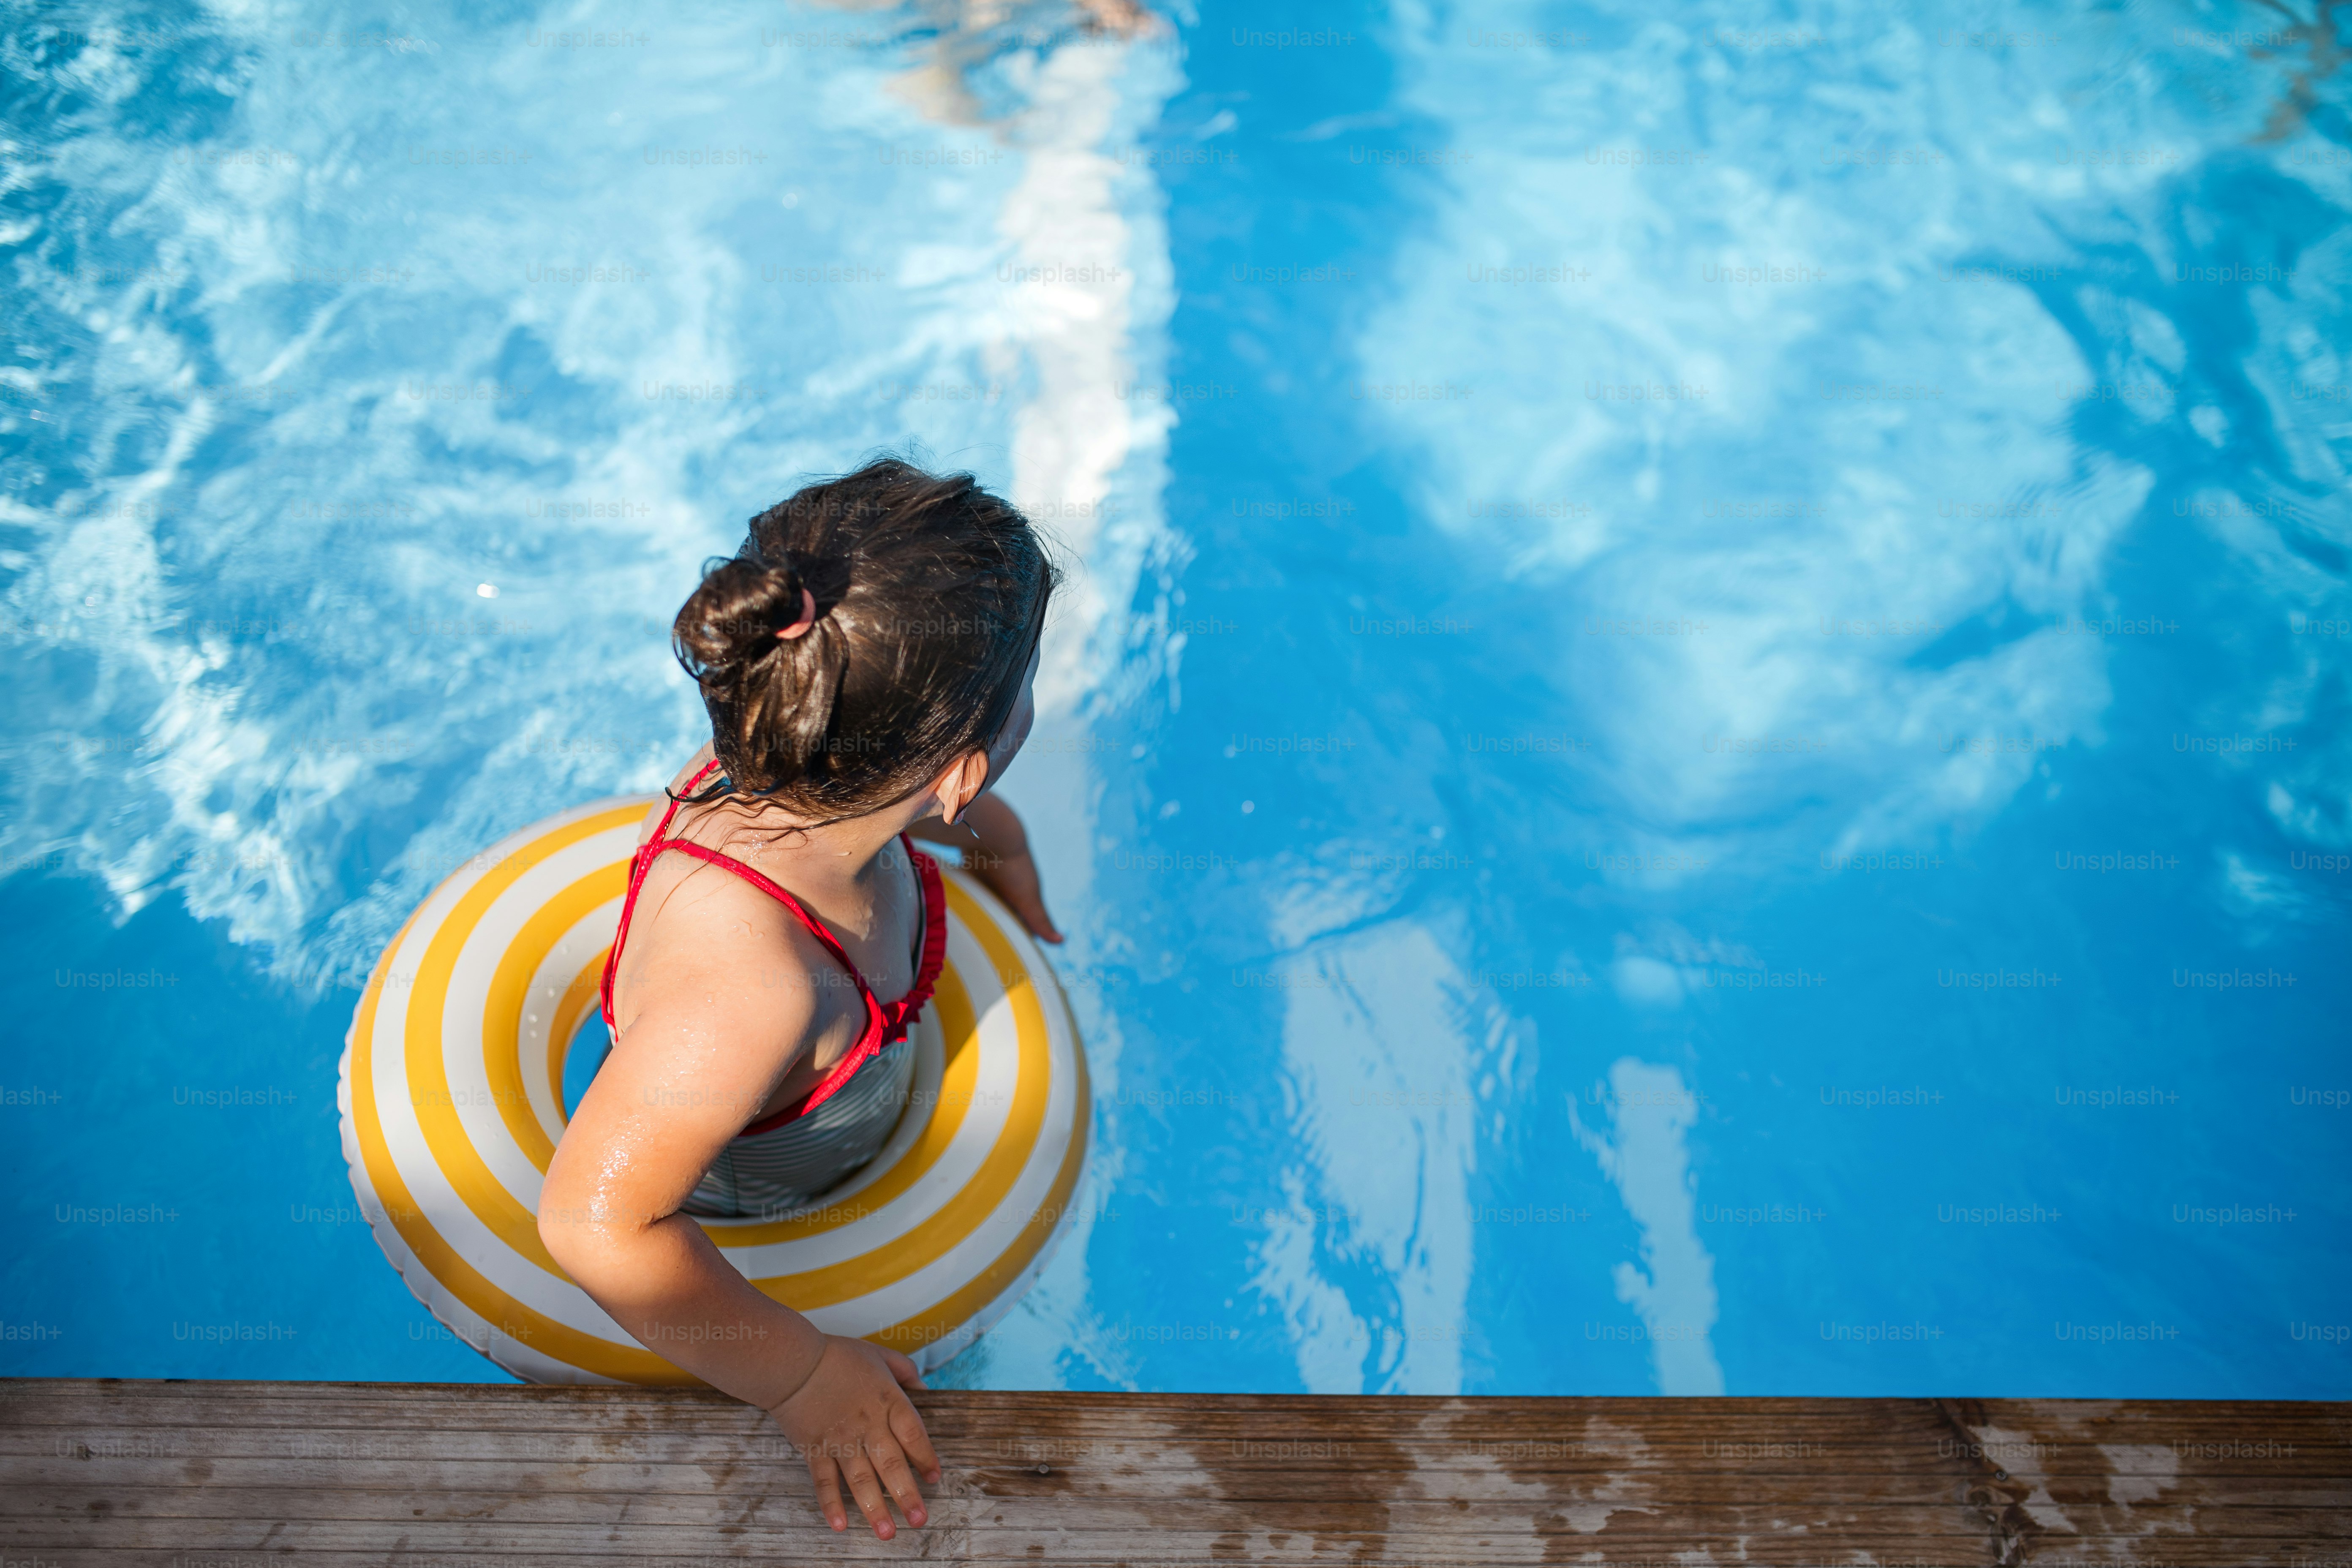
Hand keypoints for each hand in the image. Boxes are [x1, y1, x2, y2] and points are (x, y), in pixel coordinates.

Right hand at [768, 1335, 940, 1537]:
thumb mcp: (879, 1354)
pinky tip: (839, 1525)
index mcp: (887, 1401)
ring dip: (874, 1508)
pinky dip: (830, 1504)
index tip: (935, 1478)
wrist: (793, 1361)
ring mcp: (840, 1440)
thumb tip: (926, 1389)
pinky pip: (824, 1481)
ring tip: (887, 1533)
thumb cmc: (837, 1356)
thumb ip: (905, 1371)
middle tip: (919, 1520)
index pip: (913, 1434)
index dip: (926, 1457)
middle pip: (891, 1464)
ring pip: (861, 1479)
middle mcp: (867, 1425)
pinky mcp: (815, 1450)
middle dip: (907, 1495)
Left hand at [967, 843, 1064, 944]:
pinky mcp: (973, 868)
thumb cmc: (1013, 867)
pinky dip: (964, 896)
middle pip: (1002, 911)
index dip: (1019, 935)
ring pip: (984, 900)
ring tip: (966, 931)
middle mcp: (1007, 886)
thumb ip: (1039, 921)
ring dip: (978, 911)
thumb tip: (1061, 941)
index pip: (1023, 920)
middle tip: (983, 945)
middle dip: (997, 925)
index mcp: (1023, 893)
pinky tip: (955, 909)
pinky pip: (968, 886)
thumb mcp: (1027, 898)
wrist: (991, 833)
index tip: (1009, 952)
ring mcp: (990, 876)